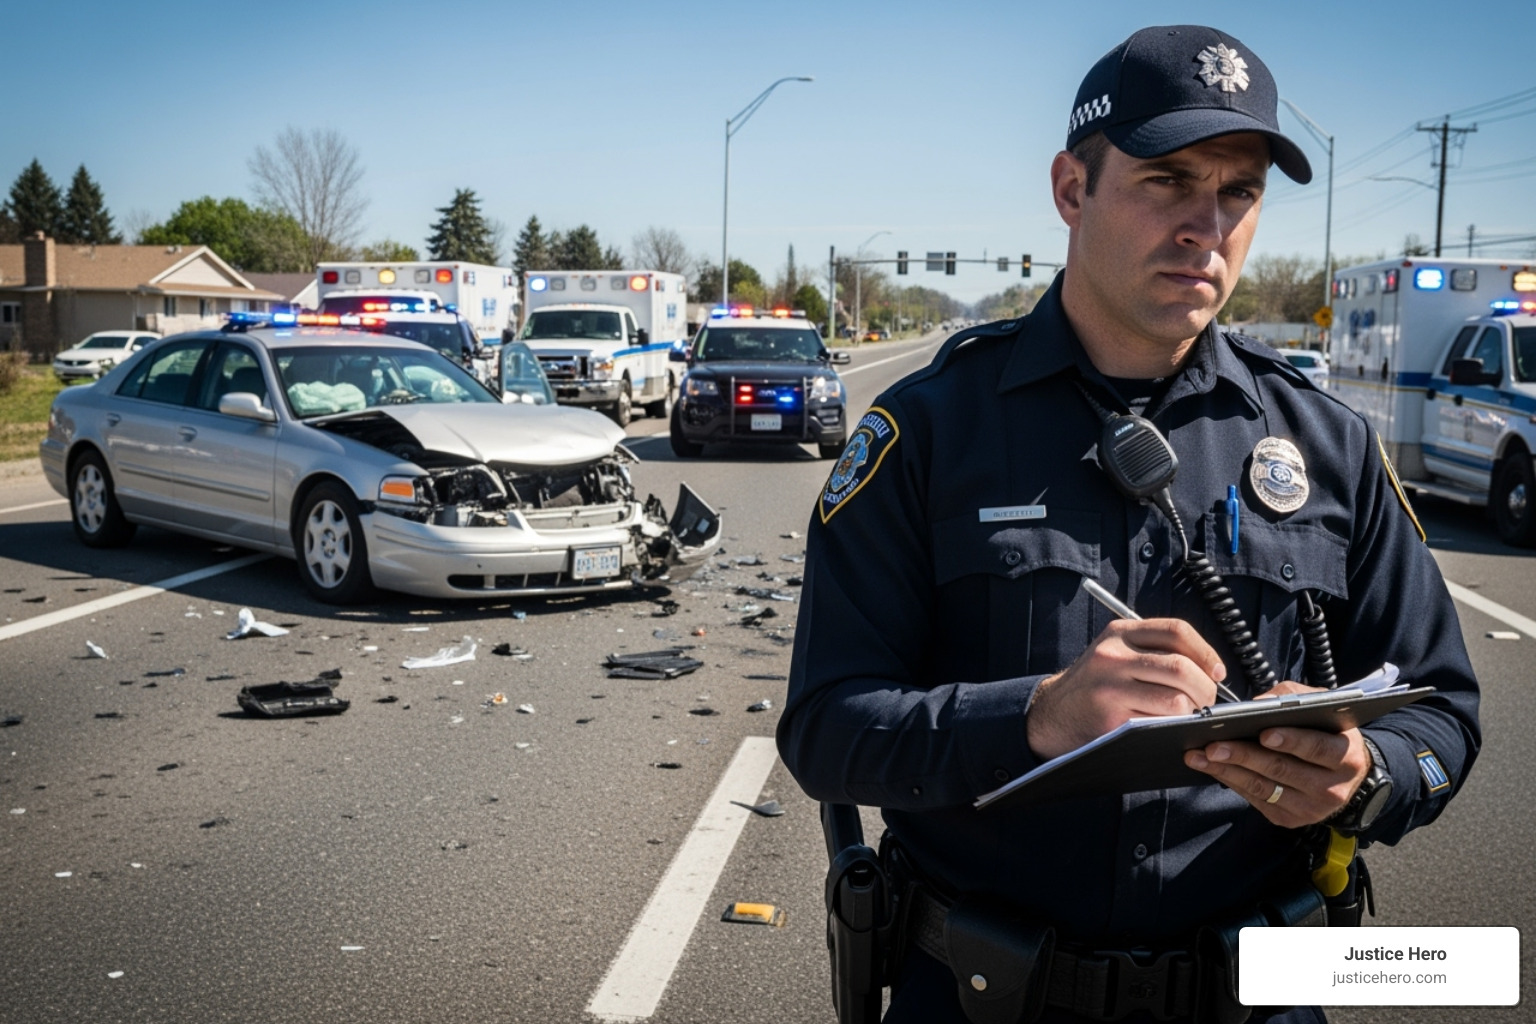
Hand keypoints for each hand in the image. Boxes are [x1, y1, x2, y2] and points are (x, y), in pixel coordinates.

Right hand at [1027, 618, 1226, 759]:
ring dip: (1192, 712)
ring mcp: (1110, 689)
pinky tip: (1169, 728)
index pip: (1176, 631)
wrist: (1051, 714)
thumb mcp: (1115, 653)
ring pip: (1176, 700)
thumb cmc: (1095, 685)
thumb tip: (1211, 670)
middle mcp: (1113, 656)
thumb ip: (1153, 650)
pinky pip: (1159, 725)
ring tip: (1188, 716)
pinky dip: (1173, 729)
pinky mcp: (1111, 720)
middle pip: (1181, 667)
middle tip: (1207, 702)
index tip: (1218, 671)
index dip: (1206, 652)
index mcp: (1119, 633)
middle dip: (1205, 689)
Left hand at [1183, 681, 1371, 826]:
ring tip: (1200, 756)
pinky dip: (1231, 781)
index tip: (1263, 733)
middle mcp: (1332, 788)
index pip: (1318, 749)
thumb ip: (1295, 698)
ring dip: (1227, 771)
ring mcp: (1310, 808)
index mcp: (1346, 757)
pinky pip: (1255, 799)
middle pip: (1283, 770)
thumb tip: (1259, 703)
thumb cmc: (1327, 734)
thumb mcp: (1324, 711)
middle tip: (1214, 745)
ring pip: (1263, 788)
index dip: (1291, 741)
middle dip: (1244, 756)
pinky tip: (1211, 768)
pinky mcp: (1289, 819)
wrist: (1346, 778)